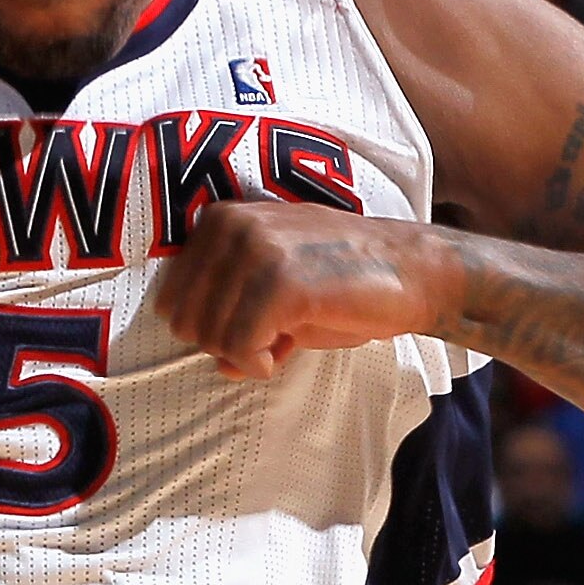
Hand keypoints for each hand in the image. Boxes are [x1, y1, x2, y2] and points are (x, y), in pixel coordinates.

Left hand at [150, 201, 430, 380]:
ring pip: (209, 337)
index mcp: (222, 220)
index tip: (251, 322)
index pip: (171, 298)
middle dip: (222, 342)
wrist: (412, 272)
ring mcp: (257, 251)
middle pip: (183, 322)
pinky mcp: (282, 283)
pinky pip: (240, 348)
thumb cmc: (345, 281)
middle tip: (267, 335)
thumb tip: (218, 362)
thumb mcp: (277, 288)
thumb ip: (234, 311)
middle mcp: (233, 227)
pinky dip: (258, 364)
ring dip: (245, 354)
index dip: (210, 325)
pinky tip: (282, 355)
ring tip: (282, 339)